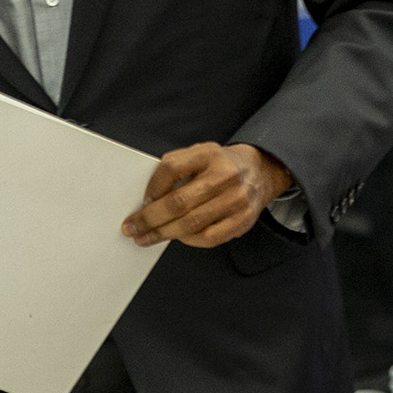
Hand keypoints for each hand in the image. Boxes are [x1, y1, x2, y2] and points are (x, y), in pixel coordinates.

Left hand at [122, 143, 294, 248]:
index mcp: (209, 154)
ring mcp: (236, 200)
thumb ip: (176, 167)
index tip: (142, 200)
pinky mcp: (243, 220)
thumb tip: (149, 198)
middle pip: (179, 202)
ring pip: (191, 224)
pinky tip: (177, 237)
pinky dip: (188, 240)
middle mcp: (225, 176)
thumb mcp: (200, 153)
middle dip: (150, 219)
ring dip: (163, 233)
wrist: (261, 171)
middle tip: (131, 228)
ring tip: (146, 238)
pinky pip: (209, 237)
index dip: (153, 186)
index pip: (172, 168)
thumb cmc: (221, 165)